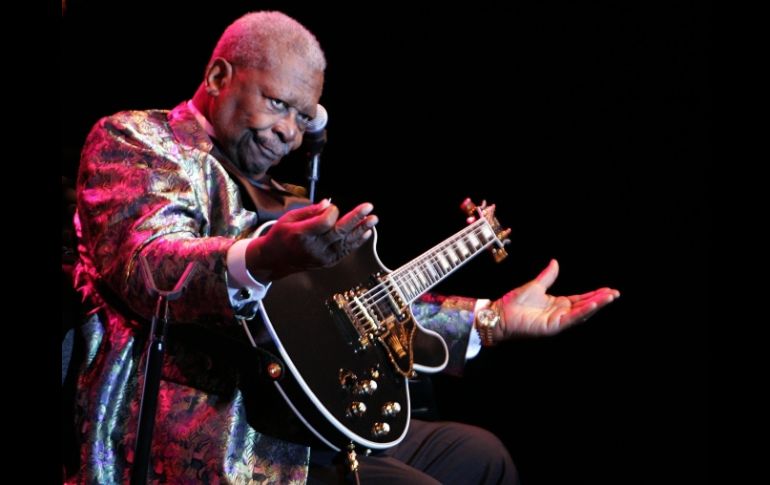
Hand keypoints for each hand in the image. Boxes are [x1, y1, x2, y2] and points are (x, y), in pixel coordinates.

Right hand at [246, 199, 377, 280]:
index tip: (332, 207)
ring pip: (346, 242)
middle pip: (338, 232)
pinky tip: (366, 232)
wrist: (274, 260)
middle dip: (355, 218)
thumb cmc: (281, 236)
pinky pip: (346, 251)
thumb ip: (310, 211)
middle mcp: (313, 248)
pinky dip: (357, 242)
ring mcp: (322, 257)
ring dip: (361, 230)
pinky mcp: (328, 262)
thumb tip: (327, 204)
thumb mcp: (289, 218)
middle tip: (368, 207)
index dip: (331, 212)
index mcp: (301, 235)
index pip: (324, 223)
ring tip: (373, 219)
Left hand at [491, 259, 619, 338]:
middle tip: (616, 293)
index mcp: (558, 304)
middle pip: (585, 306)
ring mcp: (558, 321)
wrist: (500, 313)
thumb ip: (548, 276)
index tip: (609, 289)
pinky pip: (572, 318)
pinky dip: (584, 311)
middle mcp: (560, 313)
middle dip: (601, 300)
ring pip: (582, 313)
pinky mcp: (553, 326)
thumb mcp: (535, 285)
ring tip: (610, 297)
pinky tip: (594, 304)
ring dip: (597, 305)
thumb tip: (555, 262)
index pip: (581, 299)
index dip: (595, 294)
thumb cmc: (514, 303)